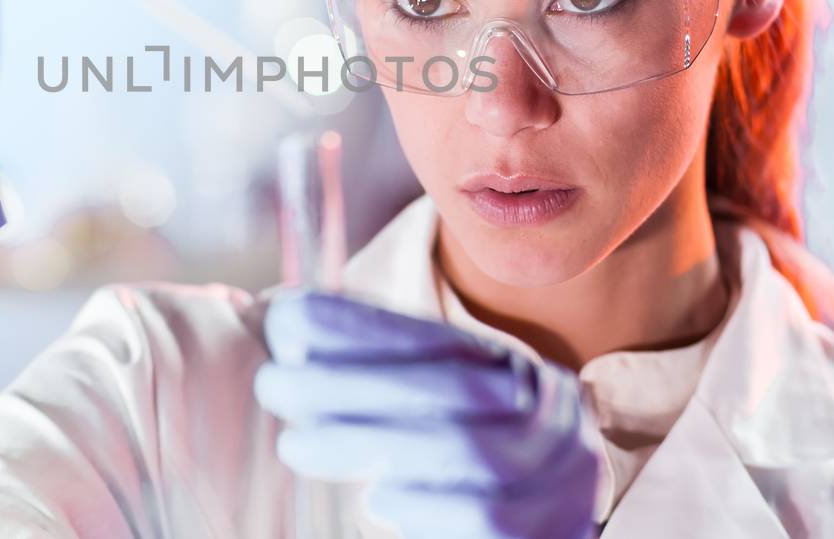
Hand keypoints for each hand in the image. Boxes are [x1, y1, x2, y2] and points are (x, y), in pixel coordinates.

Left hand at [255, 289, 600, 538]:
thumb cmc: (464, 482)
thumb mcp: (428, 417)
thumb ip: (374, 375)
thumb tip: (279, 315)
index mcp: (512, 370)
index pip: (438, 336)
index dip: (363, 326)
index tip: (285, 320)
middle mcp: (546, 410)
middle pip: (450, 384)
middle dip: (352, 381)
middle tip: (272, 385)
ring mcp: (560, 469)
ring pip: (467, 446)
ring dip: (372, 441)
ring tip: (299, 446)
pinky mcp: (552, 531)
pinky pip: (489, 513)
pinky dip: (426, 505)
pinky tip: (379, 500)